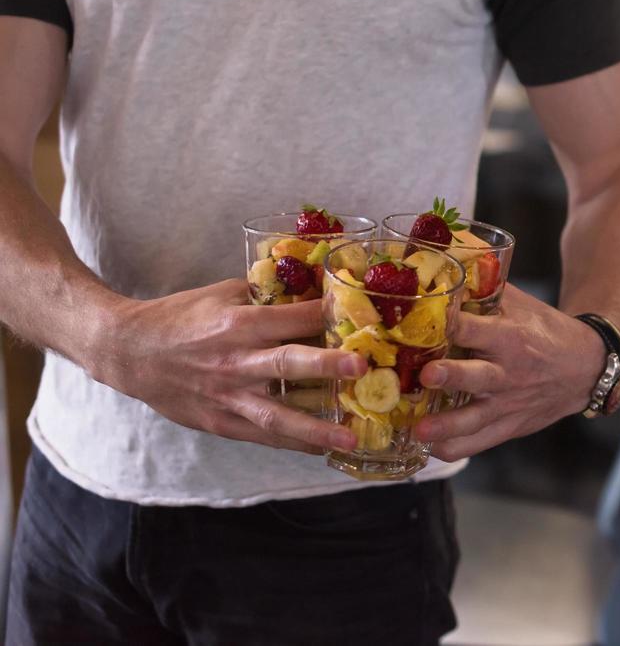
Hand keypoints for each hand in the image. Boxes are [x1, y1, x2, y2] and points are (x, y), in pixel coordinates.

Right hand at [92, 279, 366, 454]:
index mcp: (239, 323)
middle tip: (362, 368)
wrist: (129, 352)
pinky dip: (293, 443)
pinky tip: (323, 449)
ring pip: (276, 414)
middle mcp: (236, 360)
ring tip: (351, 437)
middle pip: (287, 364)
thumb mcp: (224, 294)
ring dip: (316, 427)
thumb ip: (267, 298)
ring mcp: (228, 396)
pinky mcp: (220, 422)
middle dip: (326, 366)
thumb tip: (314, 295)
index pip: (292, 318)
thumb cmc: (181, 316)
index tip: (366, 317)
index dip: (328, 316)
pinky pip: (262, 436)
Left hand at [410, 284, 605, 460]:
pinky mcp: (510, 426)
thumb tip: (446, 267)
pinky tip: (431, 449)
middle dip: (452, 376)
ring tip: (420, 431)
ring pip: (475, 418)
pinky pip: (480, 443)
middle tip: (427, 375)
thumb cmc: (546, 332)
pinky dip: (455, 448)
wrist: (585, 368)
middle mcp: (509, 371)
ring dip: (447, 425)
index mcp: (510, 336)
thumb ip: (486, 291)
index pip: (476, 329)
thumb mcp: (522, 306)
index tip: (423, 321)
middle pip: (477, 376)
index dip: (451, 324)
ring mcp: (509, 403)